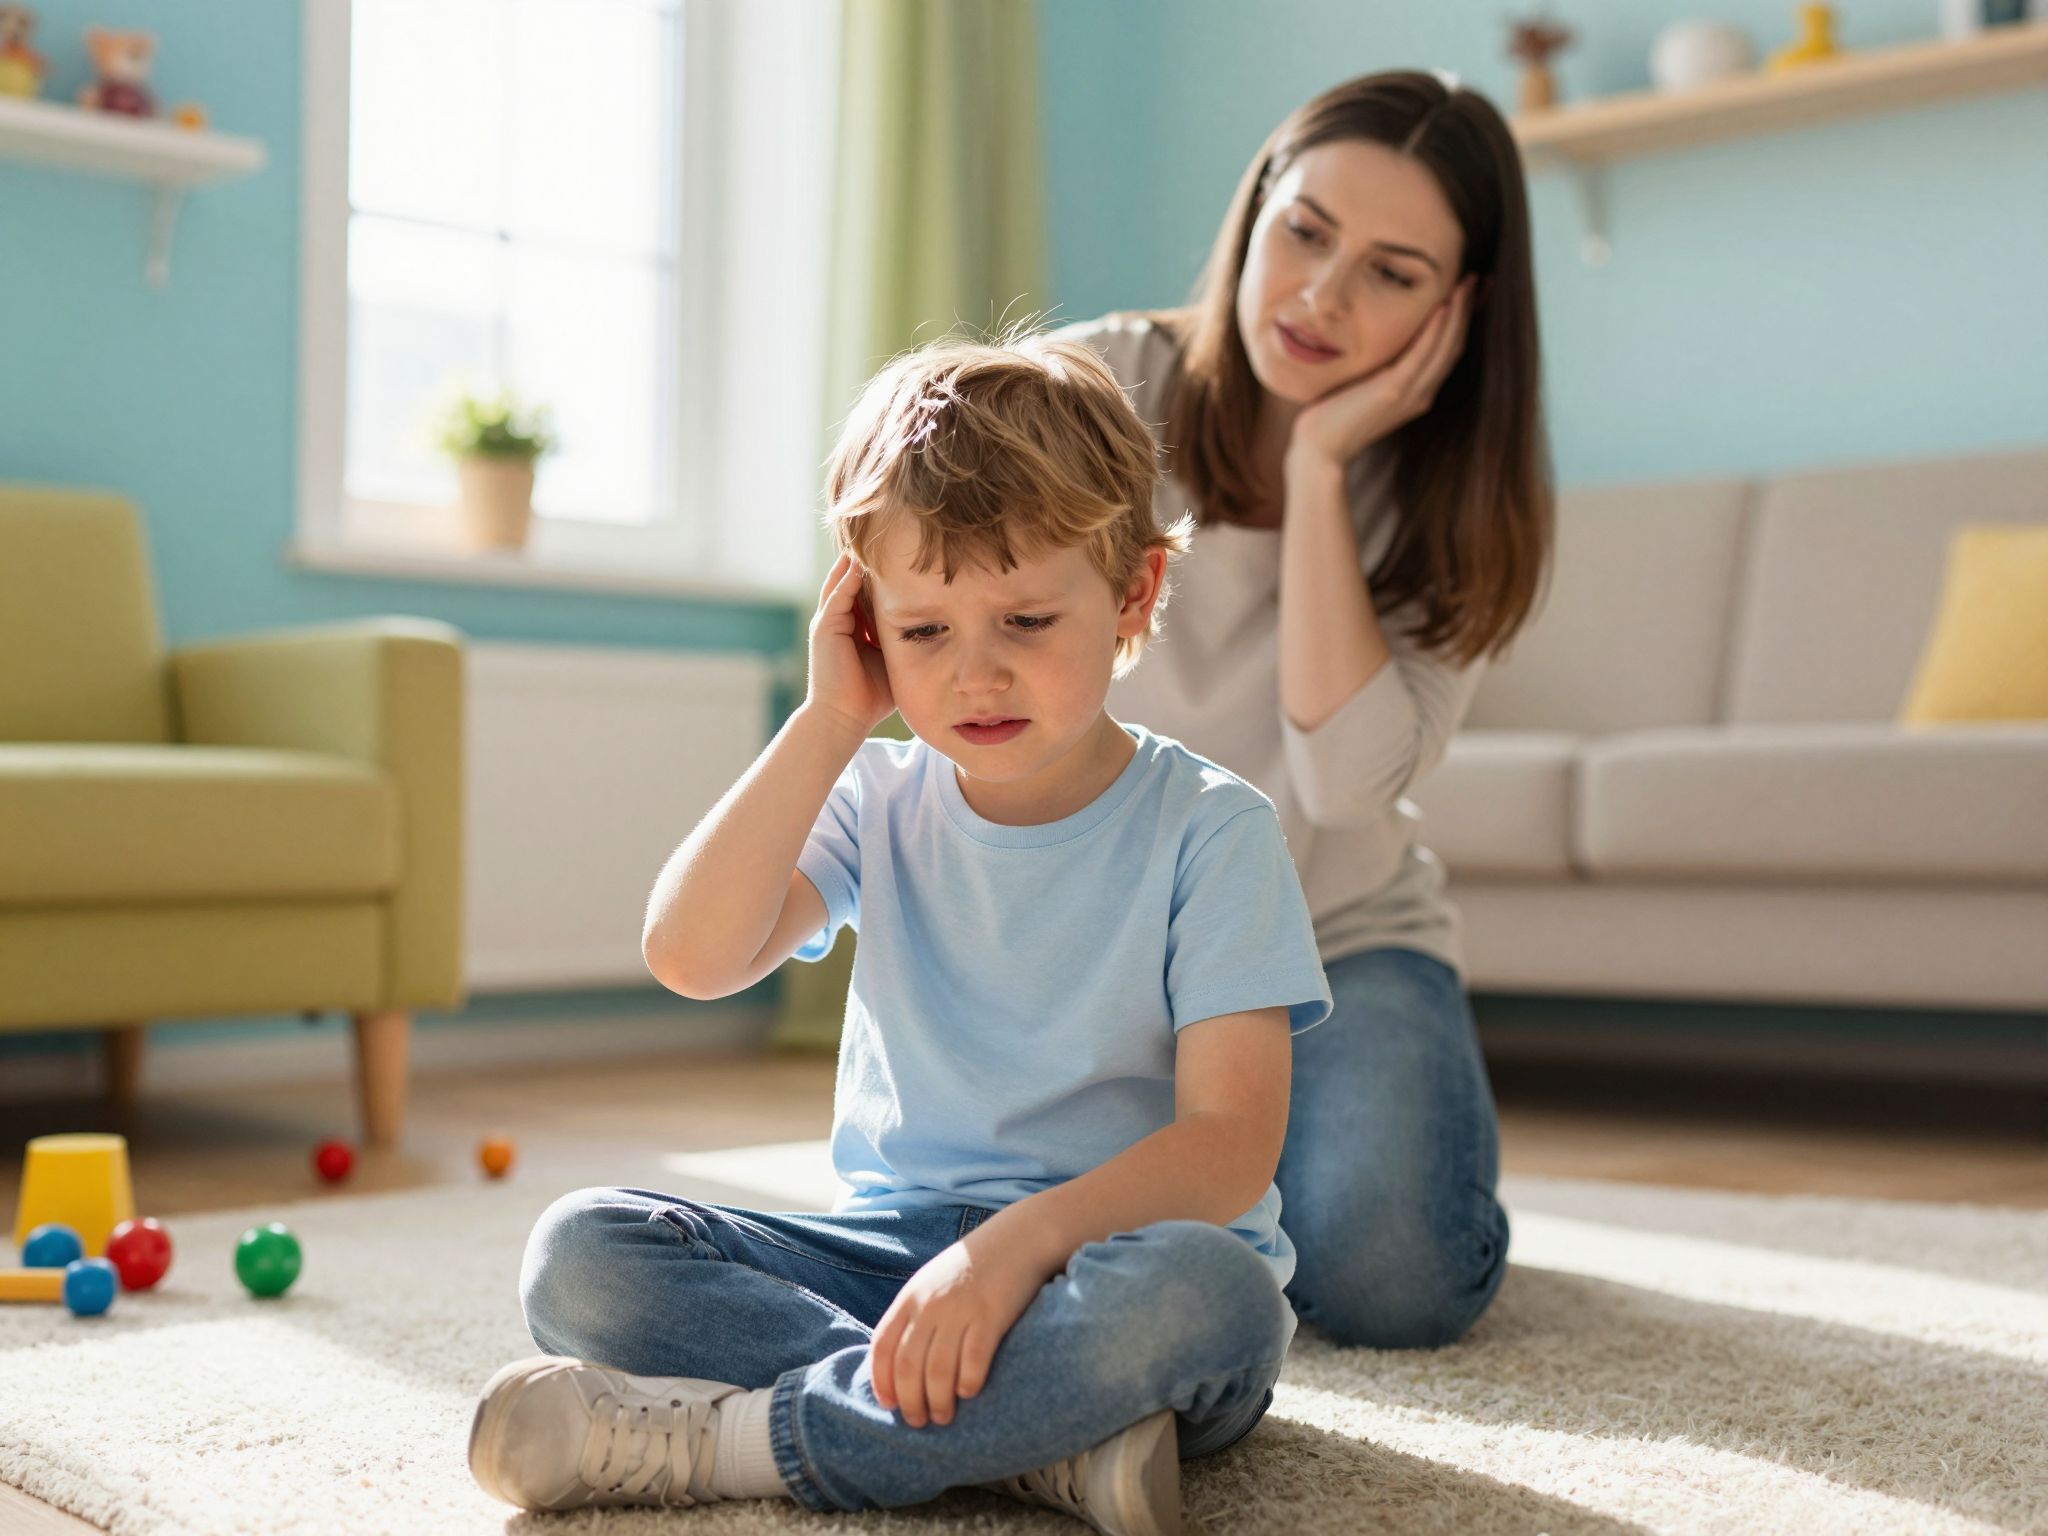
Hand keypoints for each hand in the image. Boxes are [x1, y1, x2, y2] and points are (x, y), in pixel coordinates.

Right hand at [805, 551, 894, 737]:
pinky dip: (848, 577)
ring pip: (842, 582)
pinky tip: (861, 561)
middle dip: (866, 561)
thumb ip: (905, 642)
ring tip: (869, 537)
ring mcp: (828, 622)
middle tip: (885, 534)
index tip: (902, 556)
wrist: (844, 718)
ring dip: (855, 561)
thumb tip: (939, 631)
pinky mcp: (825, 627)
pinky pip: (838, 595)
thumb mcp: (892, 660)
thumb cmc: (871, 697)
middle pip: (852, 581)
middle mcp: (838, 621)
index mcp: (852, 629)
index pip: (866, 593)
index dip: (882, 575)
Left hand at [869, 1237, 1045, 1427]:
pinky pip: (974, 1359)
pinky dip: (968, 1382)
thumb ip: (915, 1314)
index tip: (888, 1405)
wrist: (1018, 1238)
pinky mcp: (991, 1315)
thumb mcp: (933, 1281)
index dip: (882, 1380)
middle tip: (918, 1422)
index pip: (883, 1346)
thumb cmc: (974, 1266)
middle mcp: (930, 1304)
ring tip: (944, 1417)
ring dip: (938, 1402)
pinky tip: (969, 1393)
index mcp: (911, 1297)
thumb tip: (901, 1360)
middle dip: (910, 1401)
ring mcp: (960, 1309)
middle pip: (908, 1365)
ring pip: (938, 1370)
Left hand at [1288, 275, 1479, 470]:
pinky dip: (1434, 332)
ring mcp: (1411, 393)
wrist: (1320, 449)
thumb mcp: (1365, 383)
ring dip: (1459, 313)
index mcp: (1418, 391)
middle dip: (1468, 310)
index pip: (1449, 349)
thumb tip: (1380, 335)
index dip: (1464, 319)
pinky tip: (1442, 307)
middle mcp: (1422, 393)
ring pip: (1446, 347)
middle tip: (1479, 278)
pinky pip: (1422, 356)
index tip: (1471, 291)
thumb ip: (1381, 364)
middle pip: (1455, 344)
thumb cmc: (1334, 416)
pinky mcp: (1394, 391)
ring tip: (1467, 283)